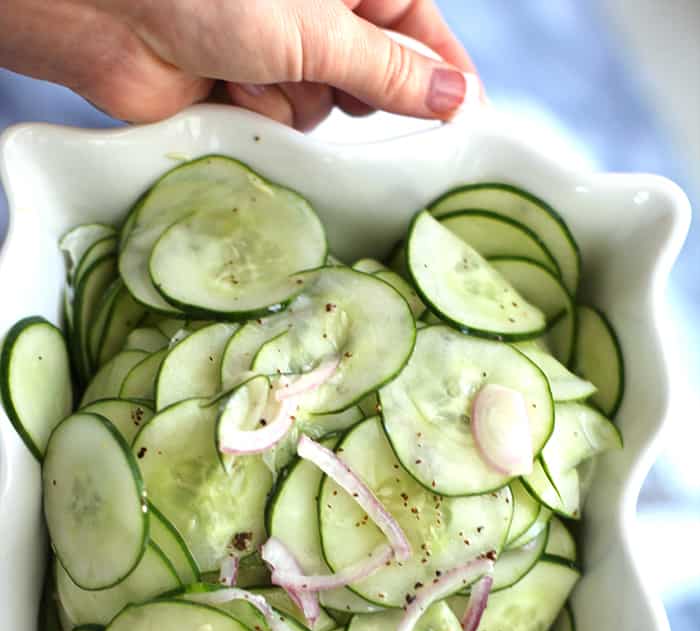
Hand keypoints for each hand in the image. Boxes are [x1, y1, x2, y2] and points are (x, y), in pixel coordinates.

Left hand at [0, 0, 481, 128]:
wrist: (109, 16)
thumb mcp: (319, 25)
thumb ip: (390, 70)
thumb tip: (454, 99)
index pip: (418, 26)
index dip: (442, 71)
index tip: (467, 116)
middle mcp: (318, 15)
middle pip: (375, 76)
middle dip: (355, 88)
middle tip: (322, 69)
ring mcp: (282, 56)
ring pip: (328, 110)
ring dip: (297, 99)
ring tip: (251, 66)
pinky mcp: (248, 95)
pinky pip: (286, 127)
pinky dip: (261, 114)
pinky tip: (227, 86)